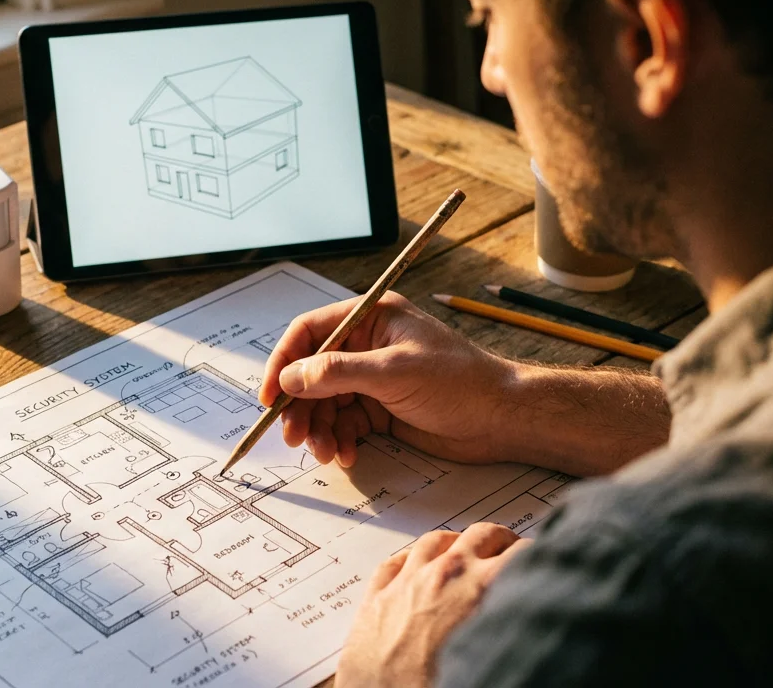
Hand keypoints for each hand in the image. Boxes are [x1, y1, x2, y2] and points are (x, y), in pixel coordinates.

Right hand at [258, 292, 518, 467]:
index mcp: (371, 318)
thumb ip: (338, 372)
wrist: (502, 419)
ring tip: (325, 452)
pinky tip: (347, 454)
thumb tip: (291, 377)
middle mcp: (367, 345)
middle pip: (312, 372)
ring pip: (326, 402)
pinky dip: (341, 440)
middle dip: (301, 406)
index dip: (284, 362)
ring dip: (320, 428)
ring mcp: (373, 378)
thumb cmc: (460, 382)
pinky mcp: (382, 408)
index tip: (270, 395)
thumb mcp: (394, 372)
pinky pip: (346, 423)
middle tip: (294, 435)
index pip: (310, 332)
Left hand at [335, 524, 530, 687]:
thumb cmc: (434, 686)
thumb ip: (514, 625)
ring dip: (456, 543)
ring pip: (436, 541)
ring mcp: (407, 580)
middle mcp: (444, 574)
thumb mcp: (494, 653)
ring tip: (464, 551)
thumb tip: (536, 622)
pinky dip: (410, 558)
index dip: (536, 556)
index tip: (539, 563)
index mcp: (479, 588)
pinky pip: (395, 561)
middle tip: (508, 553)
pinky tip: (414, 564)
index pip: (521, 552)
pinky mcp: (377, 596)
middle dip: (500, 541)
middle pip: (480, 535)